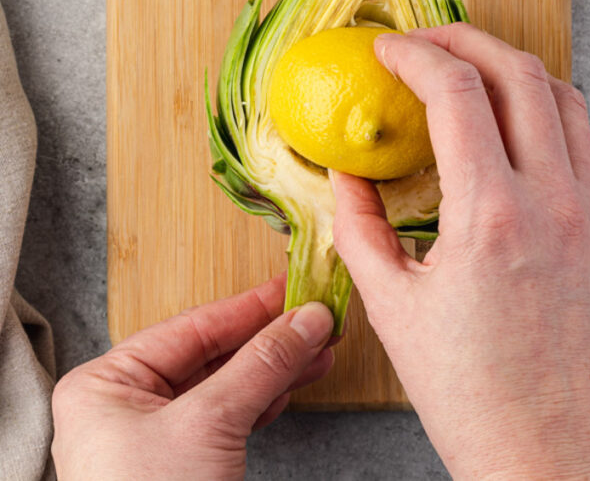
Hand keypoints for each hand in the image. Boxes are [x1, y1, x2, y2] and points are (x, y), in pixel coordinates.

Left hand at [52, 275, 333, 479]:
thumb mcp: (209, 425)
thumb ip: (260, 365)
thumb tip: (304, 321)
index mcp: (106, 384)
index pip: (190, 327)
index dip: (249, 306)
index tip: (294, 290)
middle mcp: (123, 406)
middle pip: (210, 355)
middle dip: (269, 338)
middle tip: (315, 318)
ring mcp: (151, 439)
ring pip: (224, 386)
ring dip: (275, 368)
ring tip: (318, 350)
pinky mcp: (179, 467)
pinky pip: (226, 418)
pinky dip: (263, 401)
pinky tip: (292, 385)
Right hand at [332, 24, 589, 480]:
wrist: (550, 456)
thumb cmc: (472, 396)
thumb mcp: (392, 307)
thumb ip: (360, 227)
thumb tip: (347, 173)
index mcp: (491, 217)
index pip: (457, 93)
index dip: (414, 55)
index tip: (384, 51)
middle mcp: (547, 200)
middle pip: (516, 71)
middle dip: (462, 37)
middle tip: (420, 40)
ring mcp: (581, 209)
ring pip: (559, 92)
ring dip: (508, 62)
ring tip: (464, 63)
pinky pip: (578, 133)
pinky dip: (542, 100)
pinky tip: (507, 115)